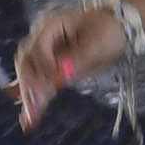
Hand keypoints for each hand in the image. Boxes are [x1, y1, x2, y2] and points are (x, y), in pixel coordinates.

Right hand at [8, 0, 133, 123]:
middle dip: (30, 86)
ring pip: (29, 74)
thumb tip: (60, 75)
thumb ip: (77, 60)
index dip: (46, 67)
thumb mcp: (97, 45)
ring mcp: (44, 51)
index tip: (57, 83)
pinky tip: (29, 117)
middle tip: (34, 108)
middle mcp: (41, 37)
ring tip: (30, 118)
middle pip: (27, 62)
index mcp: (51, 26)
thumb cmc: (108, 31)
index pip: (39, 49)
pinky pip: (39, 82)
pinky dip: (35, 97)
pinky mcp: (50, 66)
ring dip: (30, 95)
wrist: (118, 27)